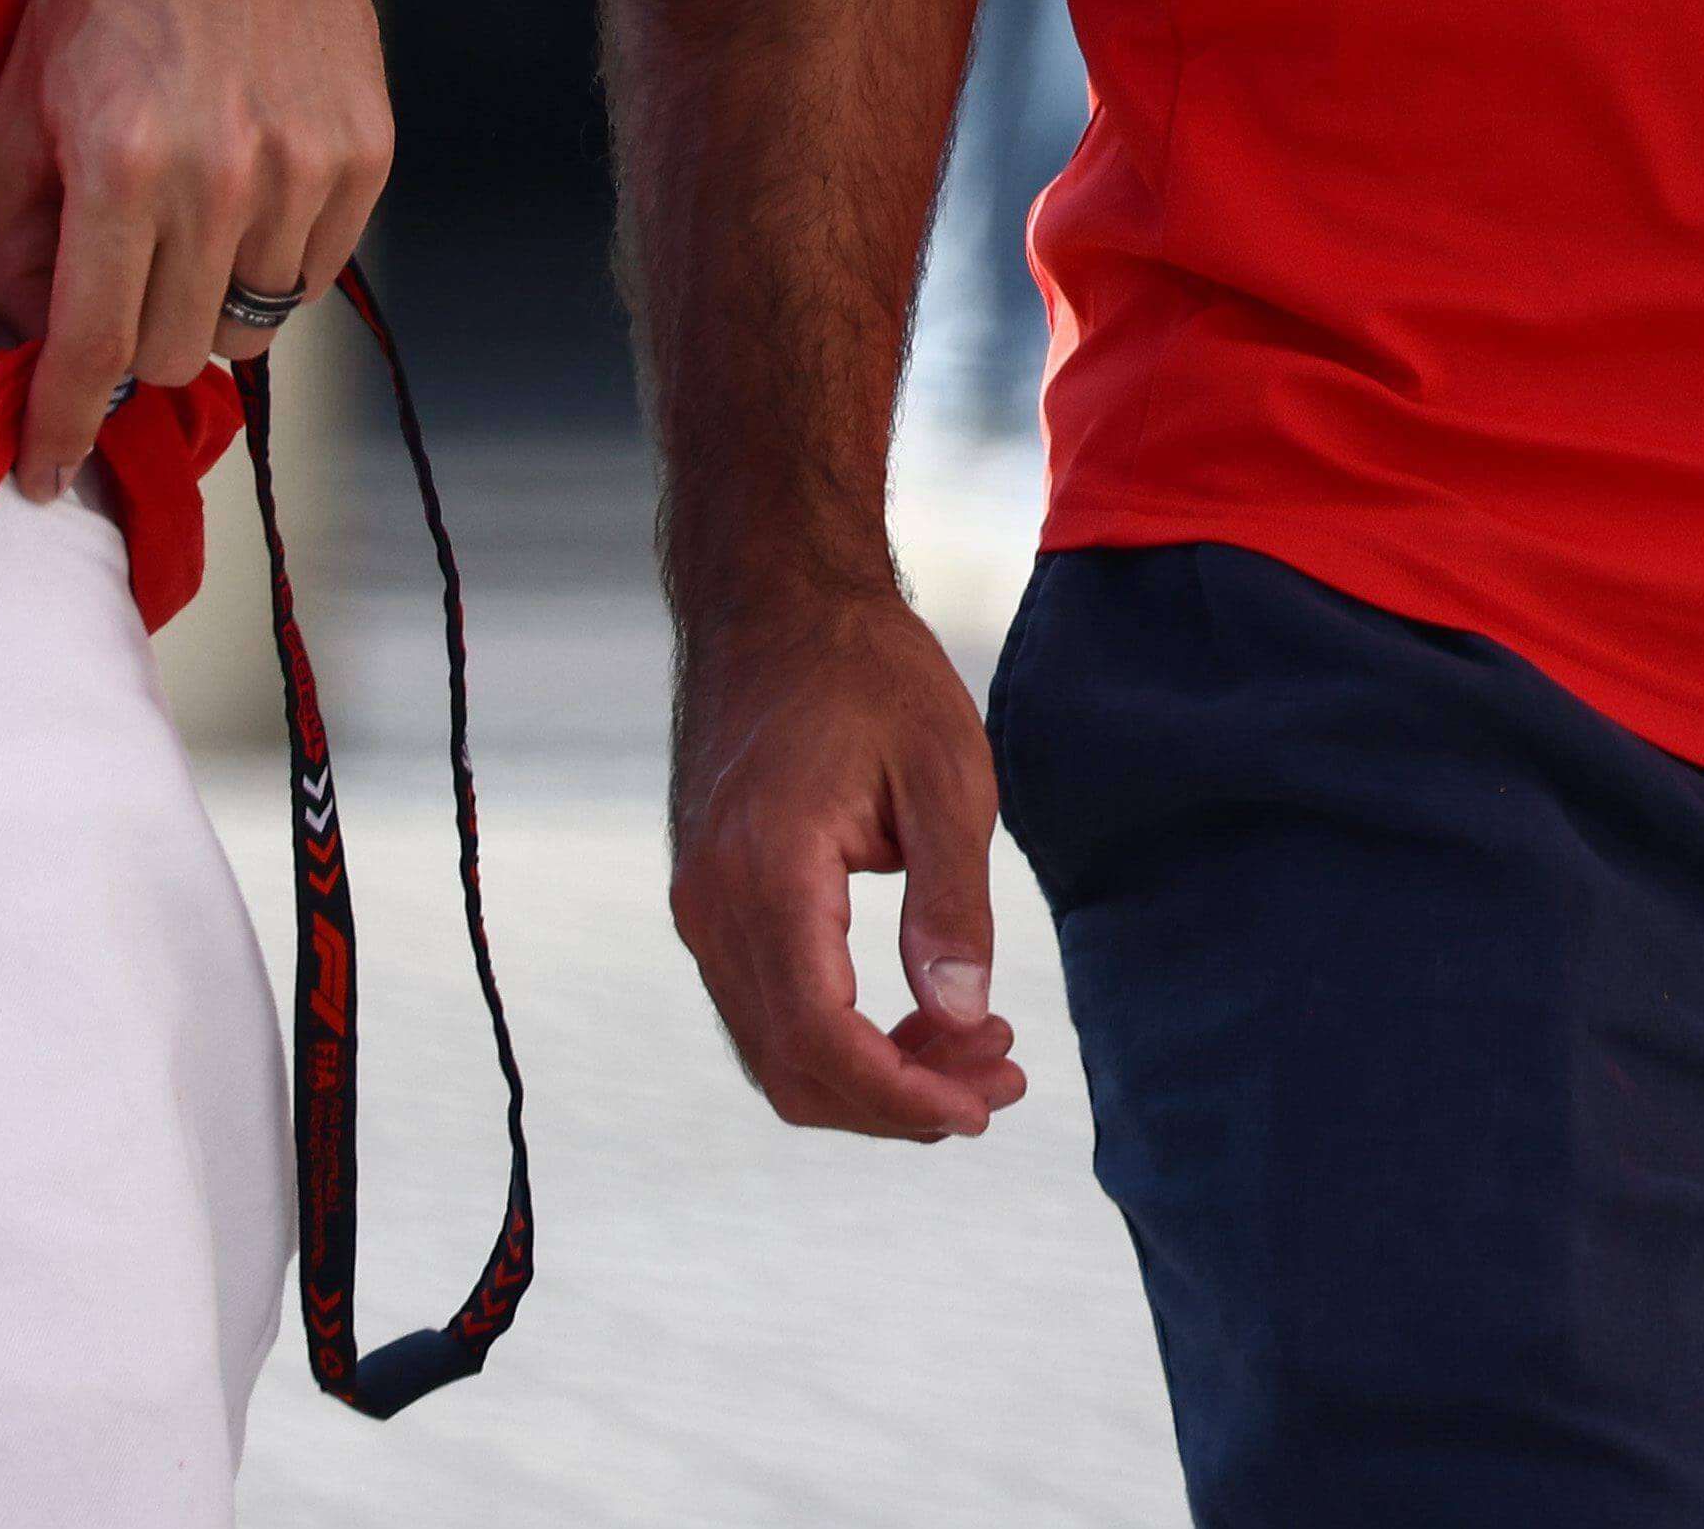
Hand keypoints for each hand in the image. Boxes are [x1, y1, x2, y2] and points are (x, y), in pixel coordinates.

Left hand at [0, 0, 390, 495]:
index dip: (60, 427)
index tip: (46, 473)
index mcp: (121, 166)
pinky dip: (269, 265)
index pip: (90, 351)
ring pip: (248, 328)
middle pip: (170, 354)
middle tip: (116, 283)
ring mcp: (305, 169)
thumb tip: (16, 338)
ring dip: (205, 302)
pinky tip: (245, 195)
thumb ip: (7, 231)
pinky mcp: (366, 155)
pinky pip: (312, 276)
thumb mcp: (17, 99)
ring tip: (186, 222)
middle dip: (129, 344)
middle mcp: (222, 178)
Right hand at [661, 575, 1029, 1140]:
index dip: (904, 1096)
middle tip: (1003, 1078)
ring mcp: (701, 904)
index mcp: (767, 873)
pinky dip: (839, 1037)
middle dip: (901, 1100)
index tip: (986, 1106)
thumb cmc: (866, 670)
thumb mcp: (945, 775)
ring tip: (977, 1047)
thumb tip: (965, 1022)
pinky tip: (918, 1014)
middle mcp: (712, 904)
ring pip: (775, 1050)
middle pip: (793, 1067)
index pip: (821, 1038)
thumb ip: (953, 905)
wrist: (775, 598)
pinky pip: (766, 1006)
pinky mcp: (711, 898)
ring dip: (873, 1075)